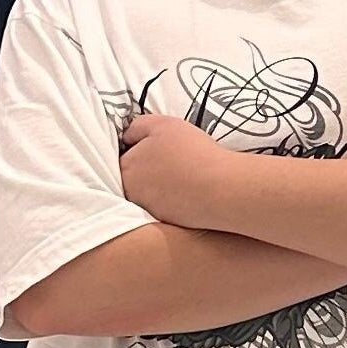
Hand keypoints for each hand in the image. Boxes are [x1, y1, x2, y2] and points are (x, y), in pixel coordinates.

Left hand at [119, 114, 229, 228]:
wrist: (221, 187)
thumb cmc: (193, 152)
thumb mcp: (163, 124)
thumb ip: (138, 126)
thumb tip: (127, 136)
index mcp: (127, 165)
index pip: (125, 157)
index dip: (142, 150)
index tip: (160, 148)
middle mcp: (130, 190)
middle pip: (133, 177)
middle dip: (147, 171)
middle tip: (173, 163)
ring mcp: (146, 208)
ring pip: (148, 194)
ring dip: (160, 187)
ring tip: (183, 178)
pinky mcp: (163, 222)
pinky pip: (163, 208)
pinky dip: (173, 201)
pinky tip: (189, 192)